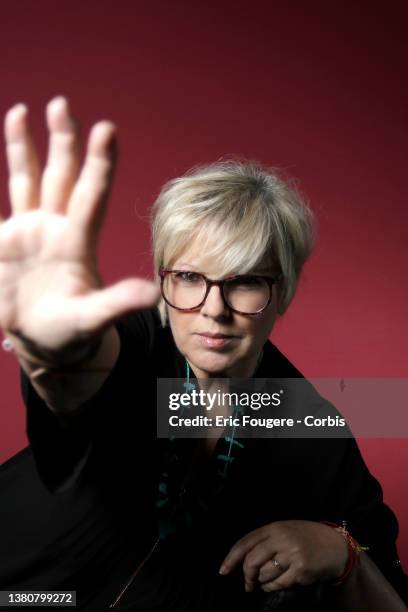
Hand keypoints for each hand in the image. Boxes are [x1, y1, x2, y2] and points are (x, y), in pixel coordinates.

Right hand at [1, 97, 159, 356]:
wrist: (41, 339)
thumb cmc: (71, 332)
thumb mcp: (92, 319)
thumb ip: (117, 304)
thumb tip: (154, 294)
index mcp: (78, 243)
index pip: (92, 196)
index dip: (100, 165)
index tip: (107, 130)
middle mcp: (57, 228)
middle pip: (62, 176)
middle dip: (64, 142)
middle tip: (62, 105)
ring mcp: (31, 229)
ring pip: (30, 179)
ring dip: (27, 146)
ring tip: (24, 111)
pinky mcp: (8, 237)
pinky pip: (3, 201)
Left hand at [219, 520, 348, 592]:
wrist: (336, 546)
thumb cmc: (307, 538)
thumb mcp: (285, 530)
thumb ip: (266, 540)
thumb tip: (243, 560)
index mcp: (274, 527)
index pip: (246, 542)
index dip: (231, 557)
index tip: (223, 570)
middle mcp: (281, 539)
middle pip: (251, 561)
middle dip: (246, 575)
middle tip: (248, 583)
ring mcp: (292, 554)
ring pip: (264, 574)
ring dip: (260, 582)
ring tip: (263, 582)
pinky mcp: (301, 570)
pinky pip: (278, 583)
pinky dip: (271, 587)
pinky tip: (273, 584)